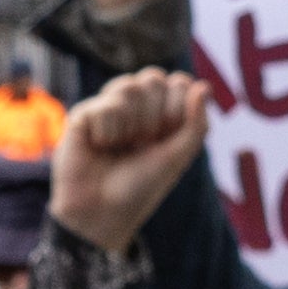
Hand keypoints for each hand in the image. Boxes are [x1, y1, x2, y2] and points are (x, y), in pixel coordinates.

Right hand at [48, 67, 213, 250]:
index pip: (178, 82)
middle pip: (154, 78)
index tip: (167, 138)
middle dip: (154, 116)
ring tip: (122, 147)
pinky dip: (108, 133)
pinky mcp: (83, 114)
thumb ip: (196, 124)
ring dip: (132, 126)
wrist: (103, 211)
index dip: (177, 108)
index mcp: (159, 111)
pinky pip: (106, 106)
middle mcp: (134, 104)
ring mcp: (107, 106)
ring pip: (129, 86)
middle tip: (143, 143)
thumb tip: (204, 86)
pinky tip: (100, 147)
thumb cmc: (141, 186)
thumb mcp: (178, 157)